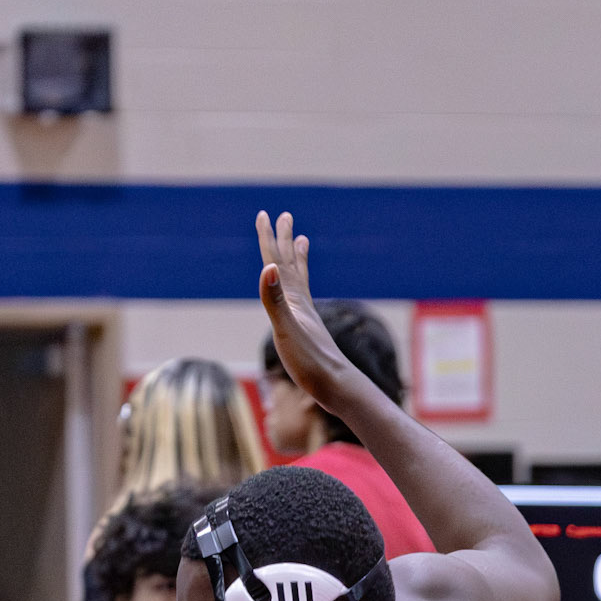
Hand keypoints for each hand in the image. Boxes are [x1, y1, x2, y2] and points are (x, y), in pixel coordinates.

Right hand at [256, 211, 350, 411]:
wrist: (335, 385)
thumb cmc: (310, 362)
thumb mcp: (287, 330)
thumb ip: (275, 300)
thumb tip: (269, 267)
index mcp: (292, 299)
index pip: (276, 261)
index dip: (269, 238)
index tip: (265, 214)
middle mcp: (301, 303)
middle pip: (290, 263)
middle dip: (284, 239)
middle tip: (284, 216)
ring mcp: (306, 315)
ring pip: (299, 278)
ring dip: (297, 258)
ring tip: (301, 241)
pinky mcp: (308, 330)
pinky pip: (302, 299)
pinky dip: (299, 287)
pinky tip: (301, 292)